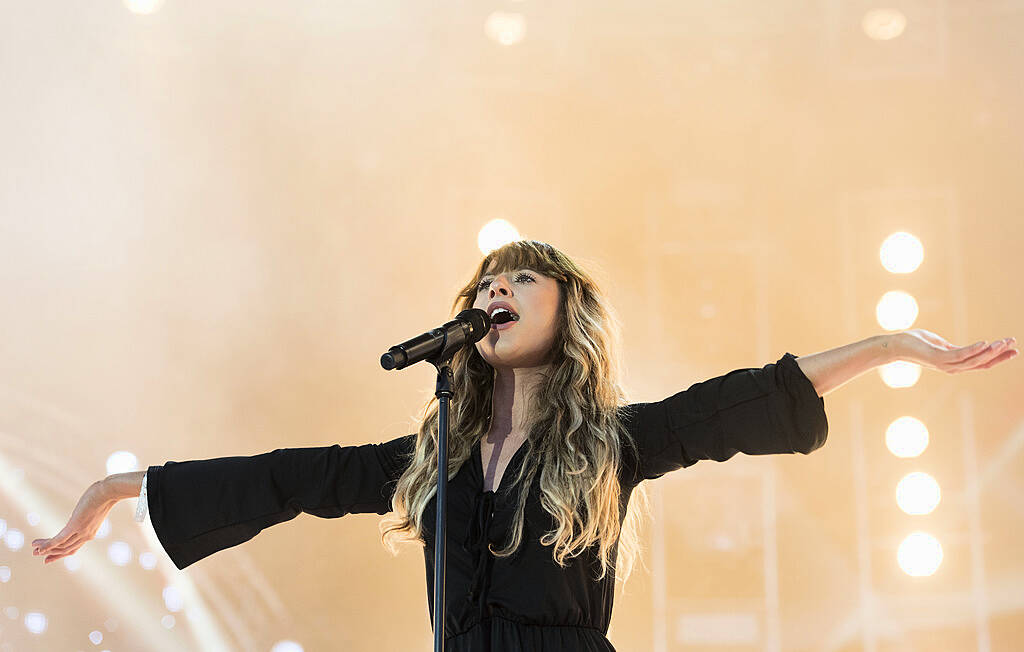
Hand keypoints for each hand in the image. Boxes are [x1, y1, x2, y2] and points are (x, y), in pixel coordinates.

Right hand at [31, 481, 116, 564]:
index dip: (60, 554)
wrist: (109, 491)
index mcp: (90, 533)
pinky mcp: (76, 525)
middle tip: (36, 553)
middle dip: (50, 552)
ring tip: (34, 547)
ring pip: (61, 545)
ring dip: (45, 547)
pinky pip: (60, 539)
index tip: (47, 557)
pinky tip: (40, 547)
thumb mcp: (93, 508)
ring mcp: (82, 531)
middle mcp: (86, 535)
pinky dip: (49, 544)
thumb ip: (86, 513)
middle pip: (65, 549)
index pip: (73, 548)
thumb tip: (81, 510)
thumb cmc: (102, 496)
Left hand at [895, 329, 1017, 372]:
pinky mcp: (937, 358)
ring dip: (990, 351)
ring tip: (1004, 342)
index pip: (981, 362)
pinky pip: (959, 355)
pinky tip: (985, 343)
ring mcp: (945, 364)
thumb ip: (952, 347)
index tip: (1013, 349)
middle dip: (999, 354)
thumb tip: (964, 347)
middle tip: (1015, 345)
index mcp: (954, 363)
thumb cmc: (914, 342)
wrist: (894, 345)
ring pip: (973, 360)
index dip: (998, 357)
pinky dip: (973, 349)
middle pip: (981, 363)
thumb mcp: (938, 343)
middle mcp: (952, 367)